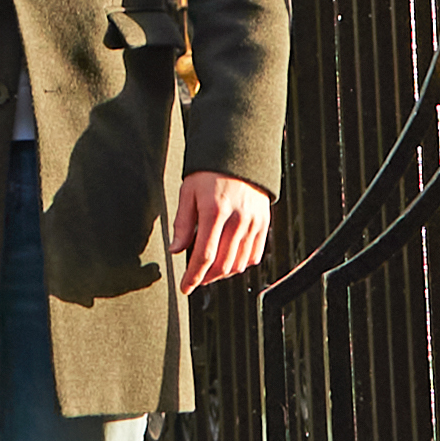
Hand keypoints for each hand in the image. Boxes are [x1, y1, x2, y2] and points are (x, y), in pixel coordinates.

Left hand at [171, 171, 271, 290]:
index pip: (204, 255)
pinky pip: (255, 255)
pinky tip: (229, 261)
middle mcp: (237, 219)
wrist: (239, 154)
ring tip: (211, 271)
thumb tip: (176, 250)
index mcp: (215, 210)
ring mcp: (253, 222)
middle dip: (207, 278)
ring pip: (239, 263)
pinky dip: (241, 264)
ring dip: (223, 274)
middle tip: (196, 279)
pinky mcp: (264, 223)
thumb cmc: (210, 172)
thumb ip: (183, 224)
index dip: (193, 275)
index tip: (185, 286)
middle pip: (223, 264)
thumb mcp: (188, 192)